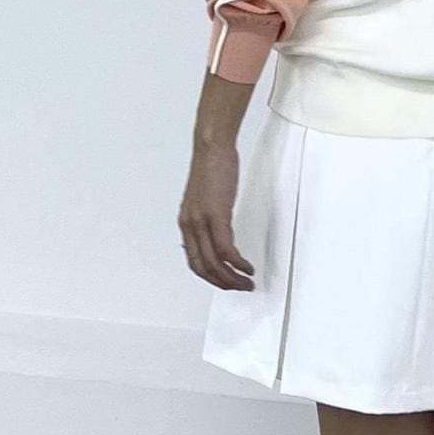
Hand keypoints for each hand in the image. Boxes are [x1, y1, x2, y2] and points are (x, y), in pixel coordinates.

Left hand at [179, 140, 254, 289]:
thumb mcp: (206, 198)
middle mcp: (190, 225)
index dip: (210, 277)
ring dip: (232, 278)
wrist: (211, 147)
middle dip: (222, 283)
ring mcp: (201, 221)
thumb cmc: (211, 167)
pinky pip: (226, 249)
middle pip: (203, 267)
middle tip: (239, 288)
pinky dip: (237, 263)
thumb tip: (219, 232)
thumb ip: (209, 218)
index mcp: (186, 223)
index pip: (194, 260)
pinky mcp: (216, 215)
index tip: (226, 282)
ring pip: (214, 262)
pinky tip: (247, 267)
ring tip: (246, 283)